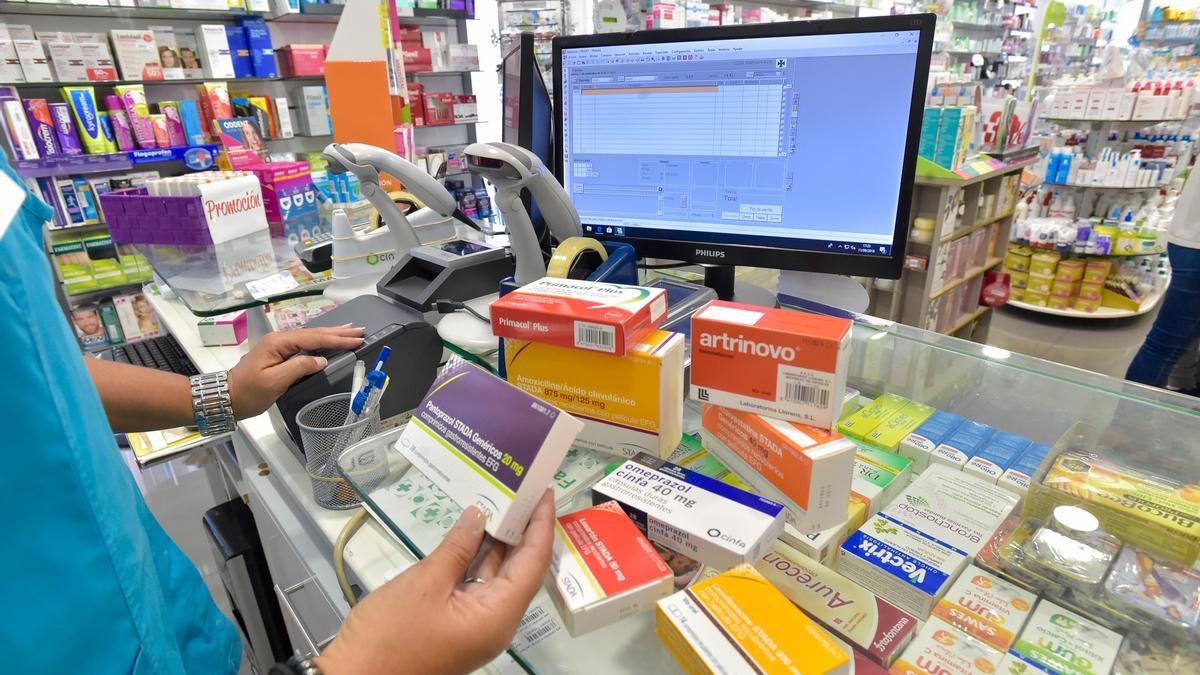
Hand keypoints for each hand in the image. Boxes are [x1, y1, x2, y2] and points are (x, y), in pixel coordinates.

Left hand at [227, 325, 363, 418]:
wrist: (228, 398)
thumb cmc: (249, 392)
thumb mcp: (275, 381)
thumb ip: (299, 367)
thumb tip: (321, 360)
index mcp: (278, 343)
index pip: (314, 338)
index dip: (337, 339)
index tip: (356, 339)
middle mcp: (279, 340)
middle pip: (314, 333)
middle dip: (338, 332)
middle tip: (360, 330)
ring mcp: (278, 346)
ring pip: (310, 337)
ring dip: (331, 334)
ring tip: (349, 330)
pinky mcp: (279, 354)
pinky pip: (305, 344)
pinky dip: (320, 341)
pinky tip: (328, 340)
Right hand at [316, 491, 555, 674]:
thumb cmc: (389, 636)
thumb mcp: (425, 583)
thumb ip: (457, 547)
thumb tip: (479, 516)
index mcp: (497, 616)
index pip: (533, 564)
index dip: (541, 526)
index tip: (545, 494)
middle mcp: (495, 622)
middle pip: (520, 569)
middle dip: (523, 529)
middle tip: (524, 490)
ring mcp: (477, 624)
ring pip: (498, 576)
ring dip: (499, 541)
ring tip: (502, 500)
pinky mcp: (458, 623)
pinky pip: (477, 585)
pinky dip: (477, 558)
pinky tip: (474, 530)